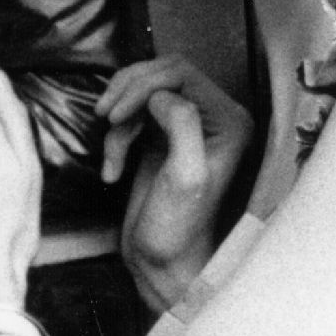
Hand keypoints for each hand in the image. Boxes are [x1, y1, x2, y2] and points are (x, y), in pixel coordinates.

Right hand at [99, 56, 253, 311]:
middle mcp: (213, 118)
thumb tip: (159, 96)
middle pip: (162, 73)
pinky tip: (112, 168)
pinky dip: (116, 137)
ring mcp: (186, 126)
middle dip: (128, 94)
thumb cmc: (178, 229)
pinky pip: (133, 116)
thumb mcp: (185, 176)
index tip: (117, 116)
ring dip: (120, 119)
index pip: (181, 73)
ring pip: (142, 92)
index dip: (143, 85)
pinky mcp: (162, 138)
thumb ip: (182, 124)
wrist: (161, 262)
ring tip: (112, 152)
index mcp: (229, 121)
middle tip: (107, 120)